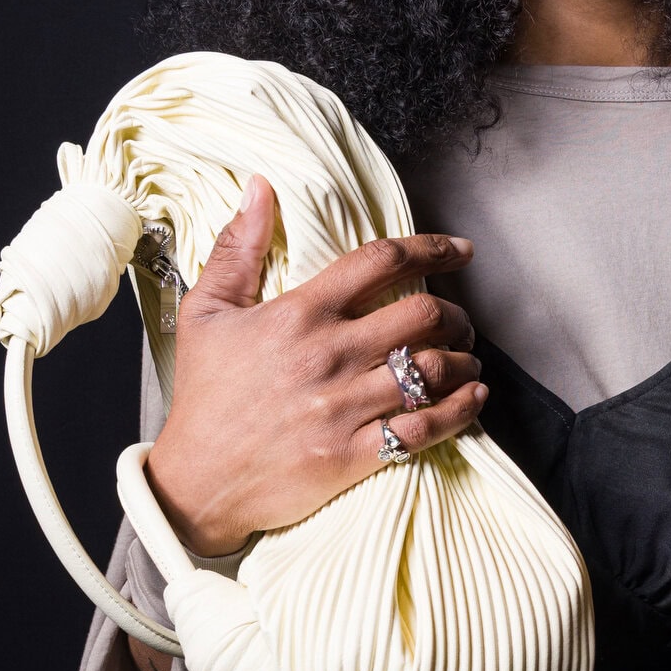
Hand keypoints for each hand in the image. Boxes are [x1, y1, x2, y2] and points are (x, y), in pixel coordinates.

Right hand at [144, 176, 483, 555]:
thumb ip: (235, 248)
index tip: (461, 252)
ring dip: (464, 360)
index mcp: (298, 314)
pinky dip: (461, 410)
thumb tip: (258, 187)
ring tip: (467, 359)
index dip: (432, 248)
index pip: (380, 262)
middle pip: (422, 314)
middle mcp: (328, 355)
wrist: (196, 482)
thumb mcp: (205, 313)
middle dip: (456, 313)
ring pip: (432, 370)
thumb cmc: (204, 396)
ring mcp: (342, 407)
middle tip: (459, 320)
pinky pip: (424, 428)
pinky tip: (473, 398)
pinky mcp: (352, 456)